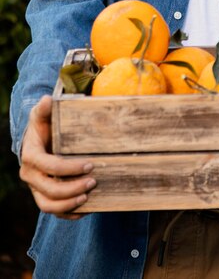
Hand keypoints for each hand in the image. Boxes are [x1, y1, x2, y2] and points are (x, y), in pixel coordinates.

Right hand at [19, 95, 95, 218]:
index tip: (89, 164)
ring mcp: (35, 188)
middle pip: (50, 190)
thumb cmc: (43, 125)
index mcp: (31, 156)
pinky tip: (84, 210)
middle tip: (94, 181)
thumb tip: (47, 99)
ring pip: (48, 205)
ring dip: (69, 205)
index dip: (69, 169)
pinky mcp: (42, 195)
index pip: (49, 167)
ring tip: (88, 198)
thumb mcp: (43, 115)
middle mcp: (30, 175)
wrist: (37, 140)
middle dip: (72, 188)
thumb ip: (45, 108)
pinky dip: (67, 214)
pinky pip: (53, 211)